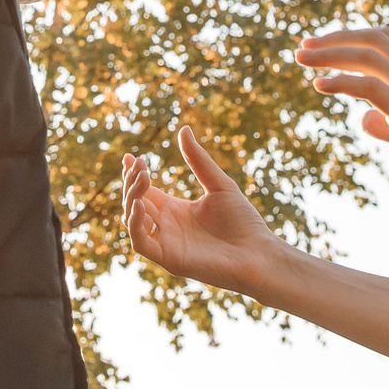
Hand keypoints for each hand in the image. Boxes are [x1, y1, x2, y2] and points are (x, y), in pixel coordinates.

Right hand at [121, 127, 282, 296]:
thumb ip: (198, 160)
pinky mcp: (169, 259)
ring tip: (142, 177)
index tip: (130, 156)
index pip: (144, 191)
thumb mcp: (219, 184)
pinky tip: (139, 204)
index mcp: (175, 210)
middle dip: (131, 183)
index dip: (133, 175)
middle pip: (134, 202)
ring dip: (131, 198)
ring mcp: (166, 243)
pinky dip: (135, 224)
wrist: (259, 253)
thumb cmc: (243, 222)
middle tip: (139, 165)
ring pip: (133, 221)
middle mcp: (166, 227)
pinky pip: (141, 243)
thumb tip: (184, 129)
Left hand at [294, 28, 388, 217]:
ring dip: (331, 54)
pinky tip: (320, 86)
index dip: (356, 37)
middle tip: (305, 47)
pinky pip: (370, 86)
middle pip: (376, 38)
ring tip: (302, 60)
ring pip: (370, 55)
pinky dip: (341, 81)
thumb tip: (364, 119)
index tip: (327, 45)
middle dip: (337, 38)